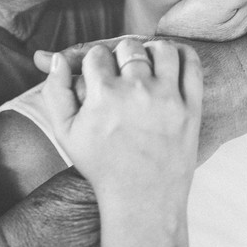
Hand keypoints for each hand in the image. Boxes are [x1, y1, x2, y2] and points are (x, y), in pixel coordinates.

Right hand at [41, 38, 201, 246]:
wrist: (142, 199)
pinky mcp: (191, 107)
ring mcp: (168, 98)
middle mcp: (137, 91)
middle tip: (121, 68)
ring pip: (162, 49)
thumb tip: (54, 58)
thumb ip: (54, 91)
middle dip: (121, 54)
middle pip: (128, 46)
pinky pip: (191, 64)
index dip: (94, 61)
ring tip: (146, 64)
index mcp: (103, 95)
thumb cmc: (101, 165)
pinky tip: (172, 62)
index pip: (96, 53)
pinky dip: (182, 55)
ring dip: (152, 50)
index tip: (98, 73)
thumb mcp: (65, 132)